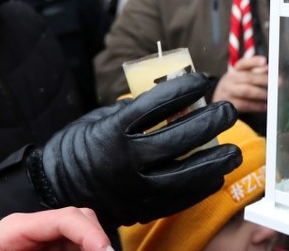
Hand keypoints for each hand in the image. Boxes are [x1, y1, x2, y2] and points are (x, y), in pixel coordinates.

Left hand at [0, 207, 111, 250]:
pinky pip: (72, 247)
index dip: (91, 234)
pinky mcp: (47, 249)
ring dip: (92, 247)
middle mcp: (35, 228)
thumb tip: (88, 250)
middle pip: (79, 220)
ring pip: (80, 235)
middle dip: (97, 240)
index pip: (66, 218)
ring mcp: (42, 238)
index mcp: (18, 228)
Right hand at [29, 73, 240, 226]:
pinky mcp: (142, 209)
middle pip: (180, 139)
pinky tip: (216, 175)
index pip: (159, 104)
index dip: (186, 88)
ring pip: (186, 174)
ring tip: (234, 152)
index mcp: (114, 130)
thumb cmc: (79, 146)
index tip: (204, 78)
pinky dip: (202, 187)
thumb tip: (174, 100)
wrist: (55, 190)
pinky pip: (180, 199)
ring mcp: (136, 188)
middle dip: (211, 122)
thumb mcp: (101, 117)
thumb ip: (135, 110)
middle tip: (229, 111)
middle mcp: (127, 159)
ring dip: (216, 161)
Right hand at [212, 55, 267, 112]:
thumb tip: (266, 67)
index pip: (243, 63)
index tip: (264, 61)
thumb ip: (255, 71)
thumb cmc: (237, 85)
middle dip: (264, 79)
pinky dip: (256, 106)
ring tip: (272, 95)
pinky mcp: (229, 105)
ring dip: (260, 93)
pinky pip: (244, 105)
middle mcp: (230, 80)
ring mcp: (228, 92)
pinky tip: (265, 106)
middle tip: (278, 82)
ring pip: (246, 91)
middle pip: (247, 77)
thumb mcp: (243, 76)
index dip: (253, 61)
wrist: (219, 99)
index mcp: (235, 71)